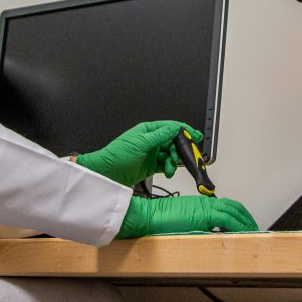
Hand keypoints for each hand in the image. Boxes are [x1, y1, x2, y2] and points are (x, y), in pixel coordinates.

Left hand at [76, 121, 200, 186]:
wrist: (106, 173)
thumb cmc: (117, 155)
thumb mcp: (141, 143)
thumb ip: (160, 135)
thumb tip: (175, 128)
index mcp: (148, 130)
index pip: (170, 127)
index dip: (184, 131)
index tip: (195, 136)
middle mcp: (151, 141)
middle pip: (173, 142)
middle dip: (180, 150)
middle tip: (186, 156)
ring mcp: (151, 154)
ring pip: (170, 155)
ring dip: (173, 161)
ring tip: (169, 167)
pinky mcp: (151, 166)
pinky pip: (165, 165)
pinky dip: (169, 168)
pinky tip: (168, 171)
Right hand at [116, 195, 258, 238]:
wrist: (148, 216)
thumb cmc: (159, 218)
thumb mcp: (183, 220)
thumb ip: (198, 223)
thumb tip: (211, 233)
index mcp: (202, 204)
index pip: (227, 206)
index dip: (240, 214)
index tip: (246, 223)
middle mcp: (205, 203)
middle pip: (234, 207)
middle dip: (247, 217)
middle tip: (255, 227)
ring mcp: (204, 207)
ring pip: (233, 211)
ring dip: (245, 222)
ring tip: (253, 232)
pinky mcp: (202, 215)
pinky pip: (226, 219)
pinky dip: (237, 226)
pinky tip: (243, 234)